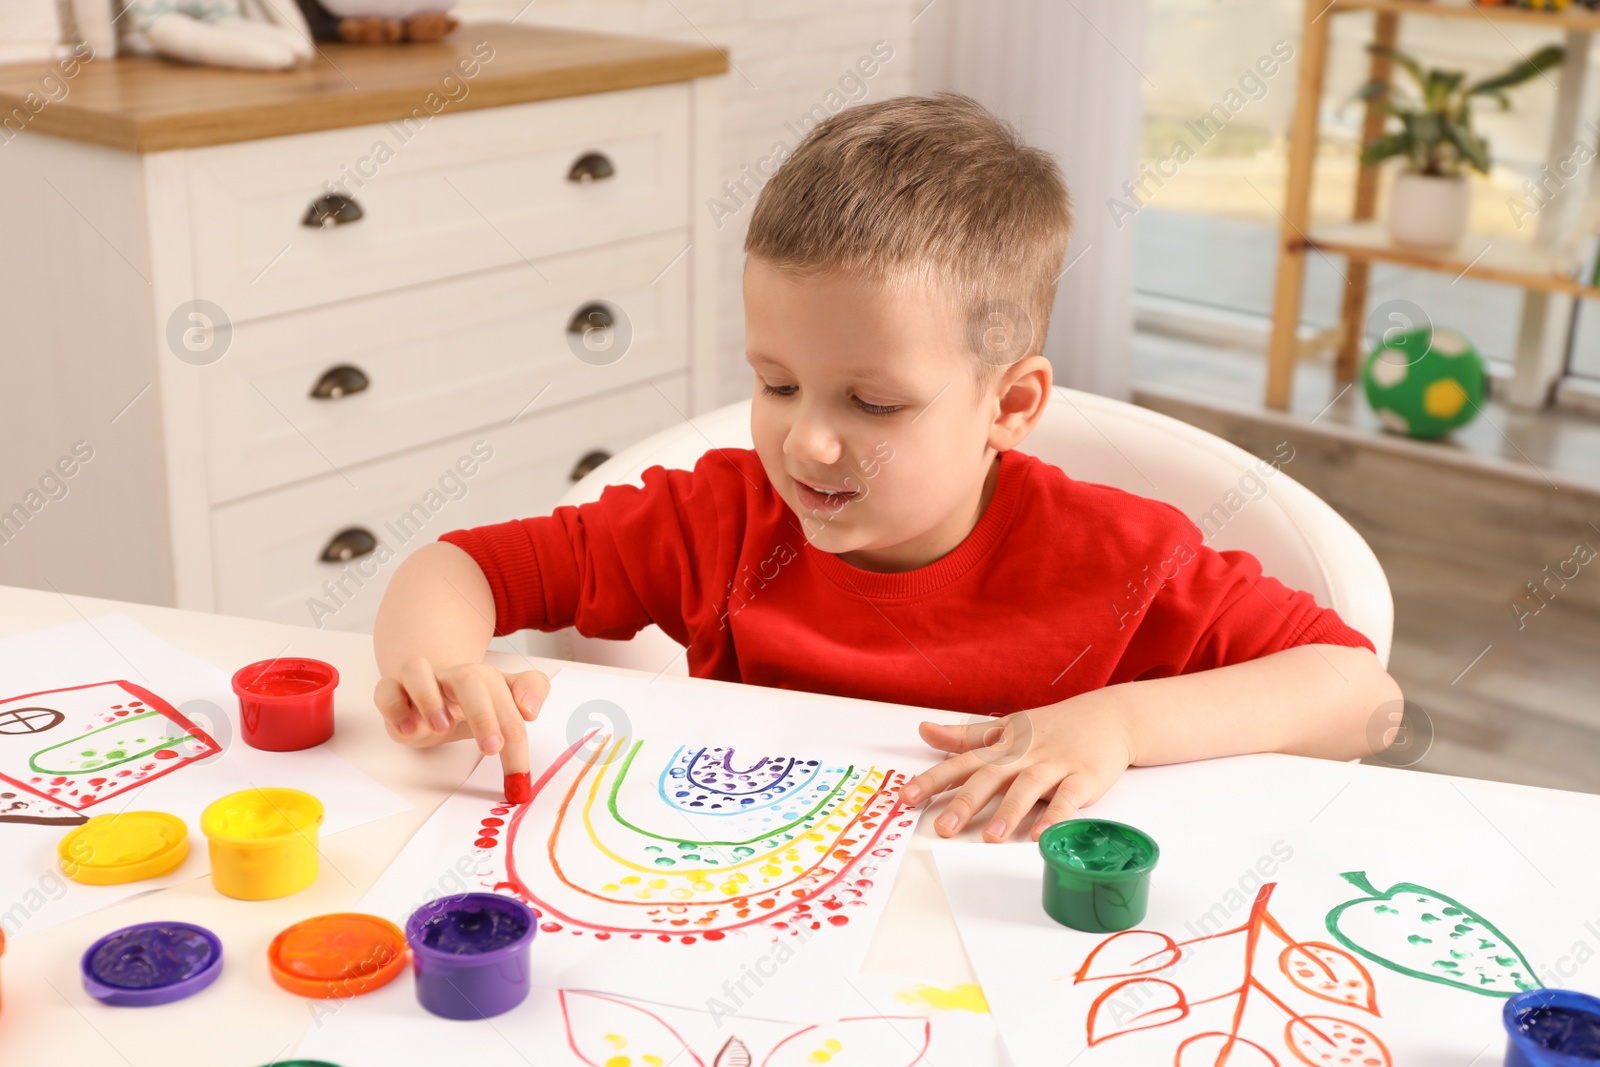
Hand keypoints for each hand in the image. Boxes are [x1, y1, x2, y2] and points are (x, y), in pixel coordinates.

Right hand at [373, 656, 550, 776]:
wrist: (434, 691)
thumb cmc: (471, 701)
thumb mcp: (505, 699)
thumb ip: (530, 693)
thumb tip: (531, 709)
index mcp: (485, 678)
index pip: (507, 698)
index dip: (516, 735)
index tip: (520, 775)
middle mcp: (452, 676)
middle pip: (469, 678)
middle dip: (483, 715)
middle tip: (493, 749)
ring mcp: (420, 683)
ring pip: (417, 670)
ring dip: (429, 698)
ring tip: (442, 727)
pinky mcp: (393, 694)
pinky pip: (386, 690)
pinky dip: (394, 707)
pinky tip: (408, 729)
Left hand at [899, 693, 1135, 842]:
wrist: (1109, 717)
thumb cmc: (1051, 728)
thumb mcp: (1006, 728)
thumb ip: (965, 736)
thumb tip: (924, 730)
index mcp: (1002, 745)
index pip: (961, 762)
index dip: (933, 780)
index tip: (905, 798)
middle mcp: (1024, 754)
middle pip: (990, 776)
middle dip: (965, 802)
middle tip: (943, 829)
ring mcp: (1055, 765)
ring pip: (1028, 787)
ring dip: (1009, 812)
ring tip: (990, 839)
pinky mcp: (1084, 777)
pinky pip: (1068, 798)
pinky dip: (1056, 817)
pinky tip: (1041, 836)